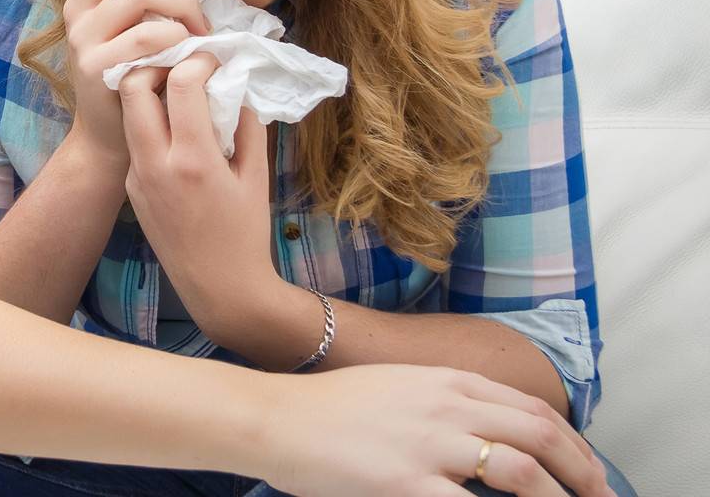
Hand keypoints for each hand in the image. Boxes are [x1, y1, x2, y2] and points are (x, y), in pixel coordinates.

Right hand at [62, 0, 208, 168]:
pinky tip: (191, 52)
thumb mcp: (135, 19)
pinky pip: (151, 36)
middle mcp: (77, 4)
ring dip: (186, 4)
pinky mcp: (96, 66)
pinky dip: (182, 38)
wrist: (111, 136)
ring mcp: (82, 35)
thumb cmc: (137, 72)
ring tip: (202, 26)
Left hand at [116, 60, 280, 337]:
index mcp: (192, 159)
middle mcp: (155, 163)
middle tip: (184, 67)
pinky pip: (135, 140)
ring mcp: (137, 176)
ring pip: (128, 111)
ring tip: (180, 93)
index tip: (215, 61)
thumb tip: (234, 82)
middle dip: (158, 65)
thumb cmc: (247, 232)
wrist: (219, 289)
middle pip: (133, 86)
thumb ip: (244, 123)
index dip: (198, 61)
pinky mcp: (131, 187)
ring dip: (149, 92)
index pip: (180, 83)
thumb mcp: (256, 175)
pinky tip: (177, 131)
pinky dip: (152, 123)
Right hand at [257, 364, 616, 496]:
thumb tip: (485, 436)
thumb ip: (443, 405)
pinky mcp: (405, 483)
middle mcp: (447, 407)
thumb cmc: (329, 409)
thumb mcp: (397, 389)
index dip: (574, 445)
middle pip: (541, 436)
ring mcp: (429, 444)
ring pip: (521, 474)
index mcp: (446, 382)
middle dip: (584, 474)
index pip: (532, 410)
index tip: (590, 473)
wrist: (275, 416)